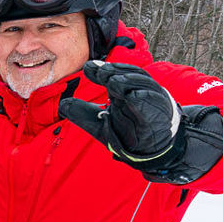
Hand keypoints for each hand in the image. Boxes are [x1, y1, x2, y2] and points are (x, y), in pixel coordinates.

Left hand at [59, 60, 222, 183]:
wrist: (150, 153)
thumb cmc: (126, 135)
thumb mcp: (99, 124)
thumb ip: (82, 113)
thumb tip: (63, 104)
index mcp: (125, 91)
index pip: (117, 73)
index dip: (103, 69)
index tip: (89, 68)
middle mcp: (139, 92)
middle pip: (129, 74)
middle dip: (113, 71)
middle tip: (100, 72)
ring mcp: (152, 101)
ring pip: (143, 83)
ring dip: (127, 80)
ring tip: (112, 82)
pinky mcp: (159, 115)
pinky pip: (153, 102)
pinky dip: (143, 97)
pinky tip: (132, 95)